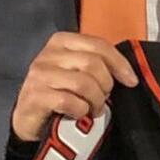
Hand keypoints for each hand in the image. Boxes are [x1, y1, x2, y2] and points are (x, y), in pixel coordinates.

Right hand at [11, 32, 137, 142]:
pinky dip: (80, 110)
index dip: (119, 63)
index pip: (99, 45)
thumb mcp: (77, 71)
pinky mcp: (34, 96)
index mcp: (62, 41)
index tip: (131, 80)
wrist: (28, 118)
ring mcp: (39, 74)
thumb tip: (128, 73)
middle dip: (105, 85)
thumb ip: (97, 64)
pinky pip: (69, 101)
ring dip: (95, 100)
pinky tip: (78, 113)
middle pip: (92, 63)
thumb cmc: (58, 92)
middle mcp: (48, 54)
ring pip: (83, 83)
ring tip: (93, 109)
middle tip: (103, 99)